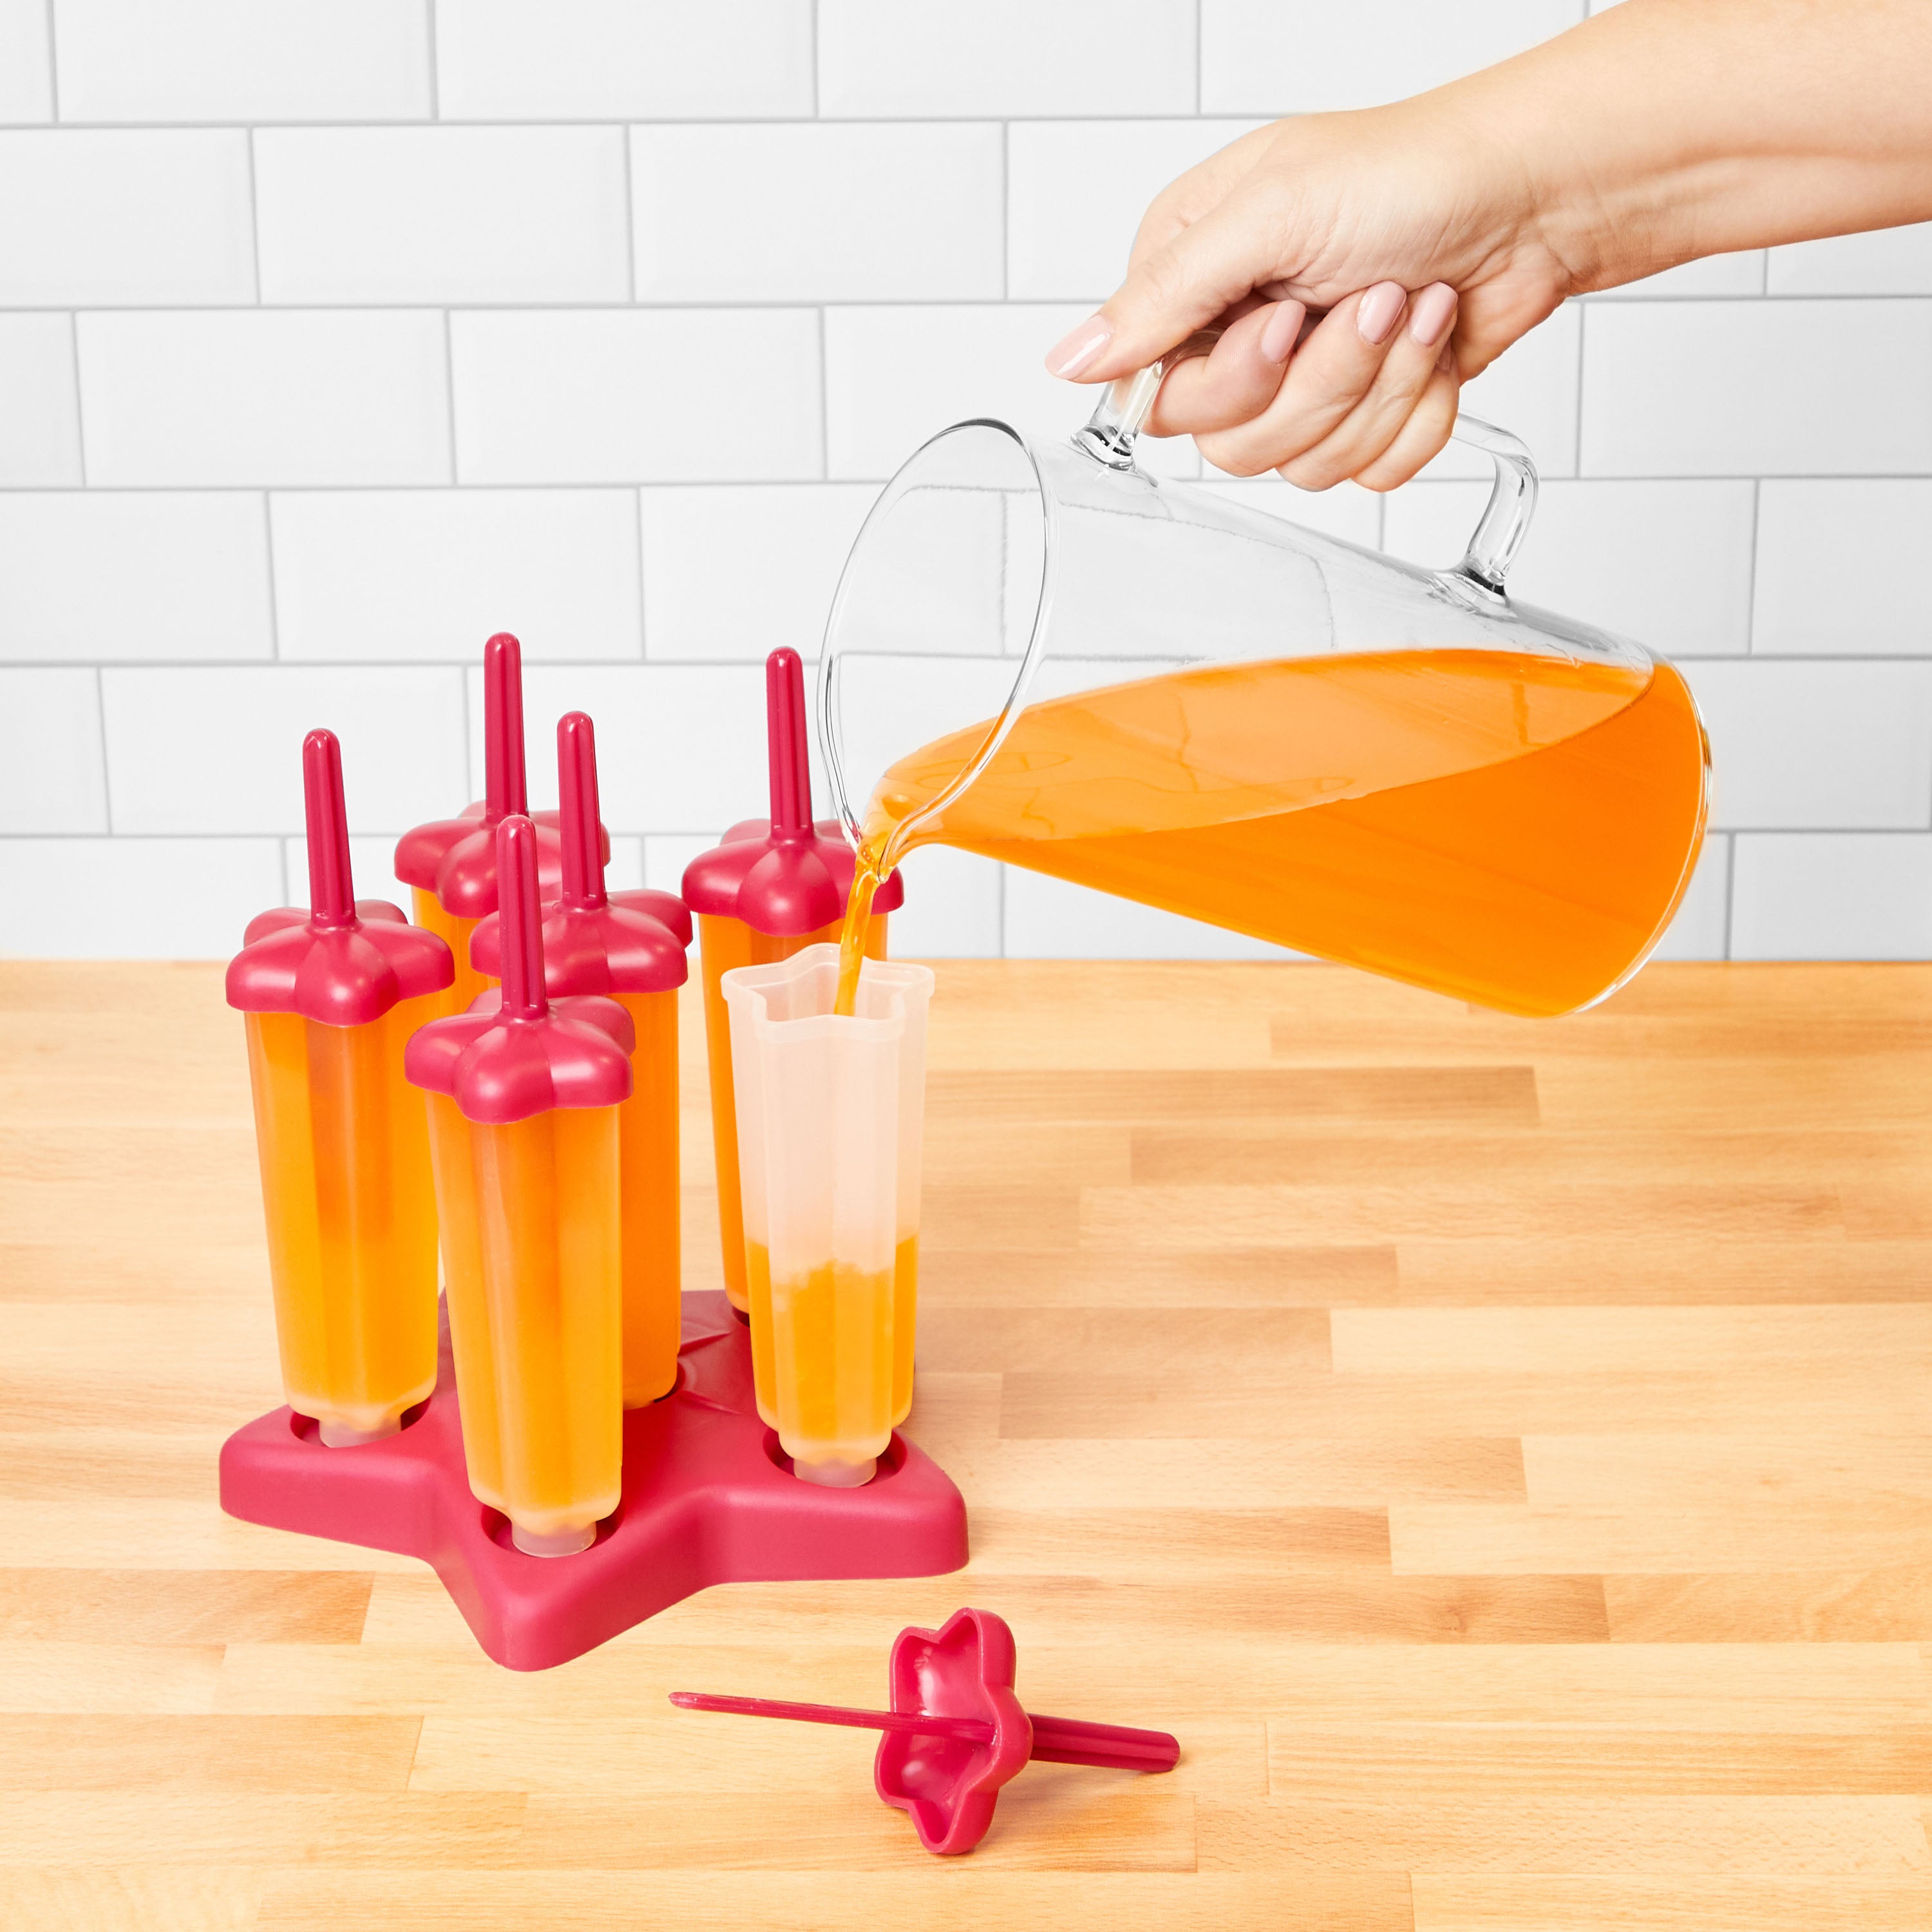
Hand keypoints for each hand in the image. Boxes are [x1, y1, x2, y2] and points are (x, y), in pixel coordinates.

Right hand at [1045, 103, 1578, 489]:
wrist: (1534, 197)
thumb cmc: (1415, 173)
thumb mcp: (1270, 214)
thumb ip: (1163, 298)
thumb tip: (1070, 361)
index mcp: (1193, 273)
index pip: (1156, 395)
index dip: (1227, 379)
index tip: (1282, 321)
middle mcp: (1237, 333)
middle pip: (1231, 442)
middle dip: (1320, 382)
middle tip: (1366, 303)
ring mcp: (1302, 381)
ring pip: (1302, 464)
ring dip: (1378, 391)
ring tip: (1410, 309)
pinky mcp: (1364, 416)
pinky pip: (1365, 474)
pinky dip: (1415, 416)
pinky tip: (1433, 350)